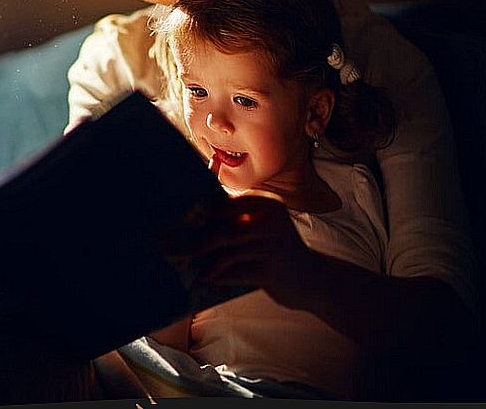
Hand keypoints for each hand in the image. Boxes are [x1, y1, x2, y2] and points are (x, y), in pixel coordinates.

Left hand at [164, 194, 323, 308]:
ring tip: (188, 268)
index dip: (197, 213)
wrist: (313, 279)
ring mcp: (274, 245)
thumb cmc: (275, 251)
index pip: (225, 204)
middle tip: (173, 250)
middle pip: (224, 229)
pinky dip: (218, 278)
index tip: (173, 222)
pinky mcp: (273, 270)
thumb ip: (234, 222)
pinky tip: (206, 281)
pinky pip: (236, 272)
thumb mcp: (260, 229)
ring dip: (205, 263)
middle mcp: (272, 220)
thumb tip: (189, 226)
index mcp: (266, 203)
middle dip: (196, 241)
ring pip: (228, 252)